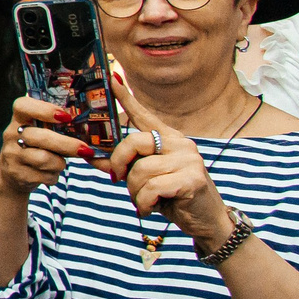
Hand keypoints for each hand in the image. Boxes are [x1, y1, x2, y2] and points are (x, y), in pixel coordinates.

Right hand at [0, 92, 96, 201]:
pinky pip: (44, 176)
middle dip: (66, 144)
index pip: (23, 106)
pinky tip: (50, 173)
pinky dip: (53, 176)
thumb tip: (90, 126)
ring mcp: (12, 155)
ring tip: (61, 163)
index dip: (44, 109)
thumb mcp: (39, 131)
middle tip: (85, 149)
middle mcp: (11, 134)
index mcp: (19, 118)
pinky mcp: (16, 174)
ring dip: (60, 163)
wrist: (13, 174)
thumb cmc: (36, 147)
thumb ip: (56, 126)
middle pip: (40, 137)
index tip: (65, 117)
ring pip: (44, 159)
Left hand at [105, 71, 234, 249]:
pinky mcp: (192, 179)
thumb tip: (92, 155)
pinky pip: (150, 189)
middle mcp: (180, 143)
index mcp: (168, 138)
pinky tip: (150, 209)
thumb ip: (122, 165)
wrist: (206, 221)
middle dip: (120, 164)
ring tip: (144, 200)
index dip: (125, 97)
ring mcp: (189, 159)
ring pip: (140, 170)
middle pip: (133, 142)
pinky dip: (143, 204)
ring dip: (134, 192)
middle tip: (118, 180)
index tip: (112, 78)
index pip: (143, 114)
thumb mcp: (145, 178)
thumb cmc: (173, 196)